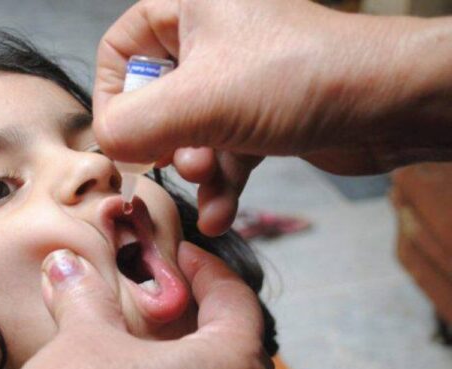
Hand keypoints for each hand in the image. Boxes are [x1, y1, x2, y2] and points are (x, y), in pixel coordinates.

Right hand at [0, 243, 272, 368]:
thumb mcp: (83, 340)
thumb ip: (84, 296)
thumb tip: (66, 264)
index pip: (239, 303)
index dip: (209, 270)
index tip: (178, 253)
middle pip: (239, 349)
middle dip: (205, 314)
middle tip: (169, 293)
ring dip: (192, 358)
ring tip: (151, 339)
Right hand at [93, 0, 451, 234]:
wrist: (394, 105)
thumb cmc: (298, 79)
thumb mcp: (201, 99)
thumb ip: (134, 125)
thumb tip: (104, 147)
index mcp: (192, 7)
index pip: (121, 48)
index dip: (114, 95)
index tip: (124, 137)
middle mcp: (214, 38)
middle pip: (154, 96)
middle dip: (165, 139)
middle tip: (183, 161)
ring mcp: (240, 79)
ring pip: (190, 130)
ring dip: (194, 166)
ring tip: (209, 180)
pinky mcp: (264, 115)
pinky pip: (225, 150)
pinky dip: (220, 184)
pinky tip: (221, 216)